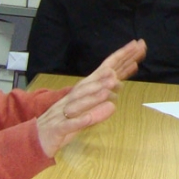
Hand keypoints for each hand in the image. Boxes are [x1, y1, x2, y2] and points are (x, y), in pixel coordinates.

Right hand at [36, 40, 145, 156]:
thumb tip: (120, 82)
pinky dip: (84, 119)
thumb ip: (103, 94)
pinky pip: (73, 123)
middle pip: (99, 76)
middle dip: (117, 63)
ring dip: (98, 90)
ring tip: (113, 82)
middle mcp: (78, 93)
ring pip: (84, 98)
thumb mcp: (89, 104)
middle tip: (135, 51)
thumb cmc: (67, 118)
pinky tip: (91, 117)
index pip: (108, 67)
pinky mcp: (61, 126)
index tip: (139, 44)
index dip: (123, 56)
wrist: (40, 134)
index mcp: (87, 87)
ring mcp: (68, 109)